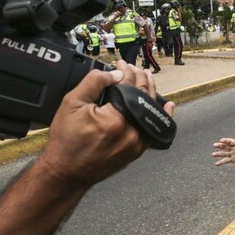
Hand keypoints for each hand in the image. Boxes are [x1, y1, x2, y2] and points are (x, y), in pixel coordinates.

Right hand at [39, 60, 174, 187]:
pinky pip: (153, 129)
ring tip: (146, 79)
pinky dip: (159, 115)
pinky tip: (167, 106)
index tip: (121, 63)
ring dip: (149, 93)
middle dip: (139, 79)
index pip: (128, 86)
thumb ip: (95, 82)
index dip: (125, 71)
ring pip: (150, 111)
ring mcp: (137, 142)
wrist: (67, 171)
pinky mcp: (138, 150)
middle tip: (134, 69)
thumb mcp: (72, 103)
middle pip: (142, 97)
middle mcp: (131, 131)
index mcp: (116, 118)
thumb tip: (116, 72)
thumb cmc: (66, 141)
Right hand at [212, 133, 234, 165]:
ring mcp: (231, 153)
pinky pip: (226, 160)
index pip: (230, 141)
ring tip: (213, 154)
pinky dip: (221, 162)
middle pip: (225, 146)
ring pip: (224, 153)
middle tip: (214, 145)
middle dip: (220, 146)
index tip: (221, 140)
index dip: (226, 140)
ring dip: (218, 154)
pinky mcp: (232, 159)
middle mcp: (232, 148)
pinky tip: (216, 164)